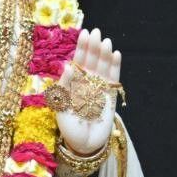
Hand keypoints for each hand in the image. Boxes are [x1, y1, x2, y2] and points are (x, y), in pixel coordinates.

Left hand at [54, 27, 121, 156]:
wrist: (84, 144)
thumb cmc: (69, 127)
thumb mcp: (60, 107)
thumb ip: (64, 87)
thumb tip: (68, 66)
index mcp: (73, 83)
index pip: (77, 61)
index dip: (81, 48)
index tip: (84, 34)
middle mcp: (86, 82)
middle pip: (91, 60)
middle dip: (93, 46)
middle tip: (96, 32)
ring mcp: (99, 88)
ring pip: (102, 66)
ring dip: (104, 53)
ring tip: (106, 41)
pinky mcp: (110, 95)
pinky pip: (113, 77)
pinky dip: (115, 66)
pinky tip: (116, 53)